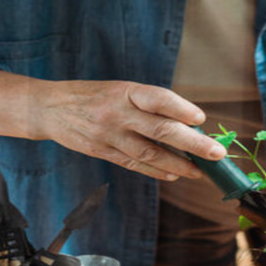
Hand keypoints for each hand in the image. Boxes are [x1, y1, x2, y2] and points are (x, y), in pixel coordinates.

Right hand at [33, 80, 226, 179]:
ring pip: (149, 153)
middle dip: (192, 143)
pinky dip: (156, 171)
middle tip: (216, 153)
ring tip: (200, 171)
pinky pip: (134, 165)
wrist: (48, 108)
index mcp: (125, 91)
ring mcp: (109, 135)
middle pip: (160, 129)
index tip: (201, 119)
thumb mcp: (120, 90)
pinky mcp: (102, 152)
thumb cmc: (94, 96)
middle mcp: (118, 113)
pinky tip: (174, 175)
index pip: (157, 98)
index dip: (180, 108)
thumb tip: (189, 124)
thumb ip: (149, 105)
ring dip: (178, 164)